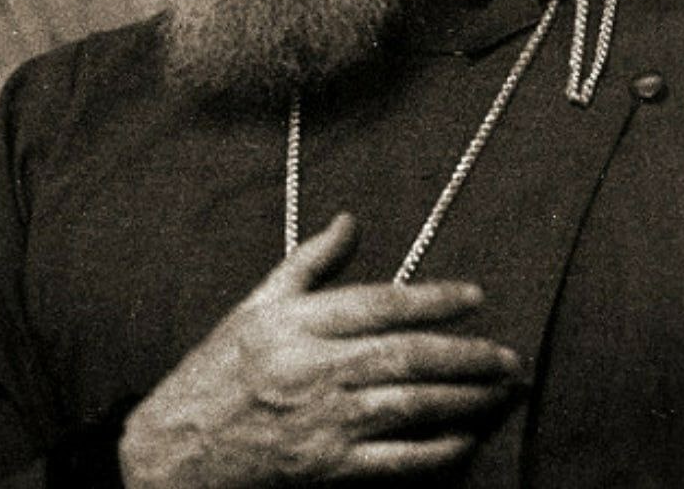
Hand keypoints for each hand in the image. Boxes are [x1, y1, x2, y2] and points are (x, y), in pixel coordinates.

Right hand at [119, 213, 522, 486]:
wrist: (175, 451)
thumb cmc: (217, 371)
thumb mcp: (256, 305)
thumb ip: (309, 262)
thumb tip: (350, 219)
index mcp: (297, 322)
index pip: (380, 303)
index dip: (434, 298)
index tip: (475, 297)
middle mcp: (313, 368)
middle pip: (406, 356)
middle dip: (467, 356)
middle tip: (508, 357)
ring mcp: (322, 422)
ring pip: (410, 406)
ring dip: (465, 400)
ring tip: (501, 392)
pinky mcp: (326, 470)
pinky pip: (396, 464)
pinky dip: (437, 454)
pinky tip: (465, 442)